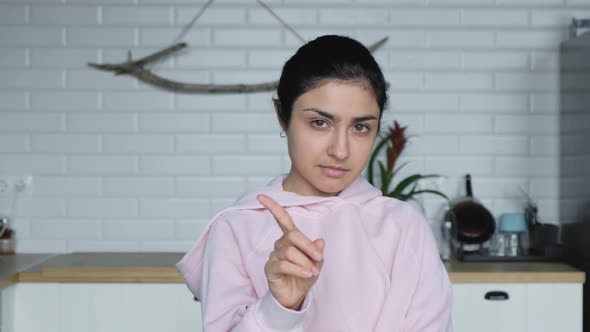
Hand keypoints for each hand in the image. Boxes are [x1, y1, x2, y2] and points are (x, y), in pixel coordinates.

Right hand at [257, 194, 324, 309]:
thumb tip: (321, 241)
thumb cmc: (304, 275)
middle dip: (307, 245)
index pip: (282, 219)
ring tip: (312, 272)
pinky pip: (284, 265)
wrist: (296, 296)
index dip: (273, 207)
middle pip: (292, 235)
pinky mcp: (270, 269)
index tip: (261, 196)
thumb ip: (317, 252)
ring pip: (290, 252)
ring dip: (304, 262)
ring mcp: (274, 256)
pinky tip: (306, 274)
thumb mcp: (316, 263)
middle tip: (318, 257)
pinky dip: (298, 269)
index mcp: (291, 238)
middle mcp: (280, 244)